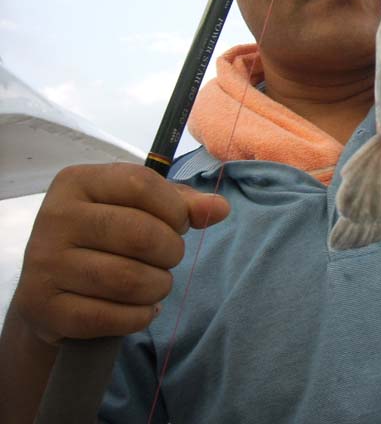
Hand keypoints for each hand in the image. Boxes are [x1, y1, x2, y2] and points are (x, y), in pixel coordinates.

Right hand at [9, 163, 229, 345]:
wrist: (48, 290)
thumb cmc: (105, 238)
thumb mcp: (139, 208)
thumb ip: (182, 203)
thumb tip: (219, 208)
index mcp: (77, 181)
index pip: (142, 185)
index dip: (174, 209)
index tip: (178, 224)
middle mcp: (55, 216)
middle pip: (141, 235)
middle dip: (171, 252)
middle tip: (168, 259)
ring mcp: (45, 262)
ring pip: (129, 279)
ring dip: (158, 286)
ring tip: (157, 284)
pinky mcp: (44, 306)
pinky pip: (111, 316)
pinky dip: (140, 316)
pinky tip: (141, 309)